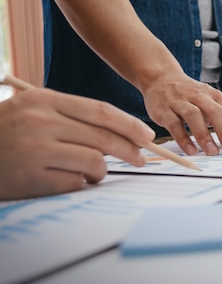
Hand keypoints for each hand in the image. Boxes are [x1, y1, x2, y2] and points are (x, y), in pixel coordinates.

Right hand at [0, 88, 155, 199]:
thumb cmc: (7, 132)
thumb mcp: (34, 110)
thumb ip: (72, 116)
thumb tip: (123, 132)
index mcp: (44, 100)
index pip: (101, 111)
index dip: (129, 124)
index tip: (147, 135)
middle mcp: (40, 122)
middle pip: (103, 137)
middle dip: (129, 149)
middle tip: (140, 158)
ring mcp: (35, 150)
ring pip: (94, 161)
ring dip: (101, 170)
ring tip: (93, 171)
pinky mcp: (32, 178)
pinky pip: (76, 183)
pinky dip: (81, 183)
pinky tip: (72, 180)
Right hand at [142, 73, 221, 156]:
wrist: (161, 78)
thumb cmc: (189, 96)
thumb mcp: (208, 102)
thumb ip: (220, 119)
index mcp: (213, 96)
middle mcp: (198, 96)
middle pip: (215, 112)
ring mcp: (180, 102)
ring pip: (194, 116)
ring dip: (204, 135)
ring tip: (212, 152)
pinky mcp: (164, 110)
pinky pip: (174, 124)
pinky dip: (183, 139)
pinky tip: (190, 151)